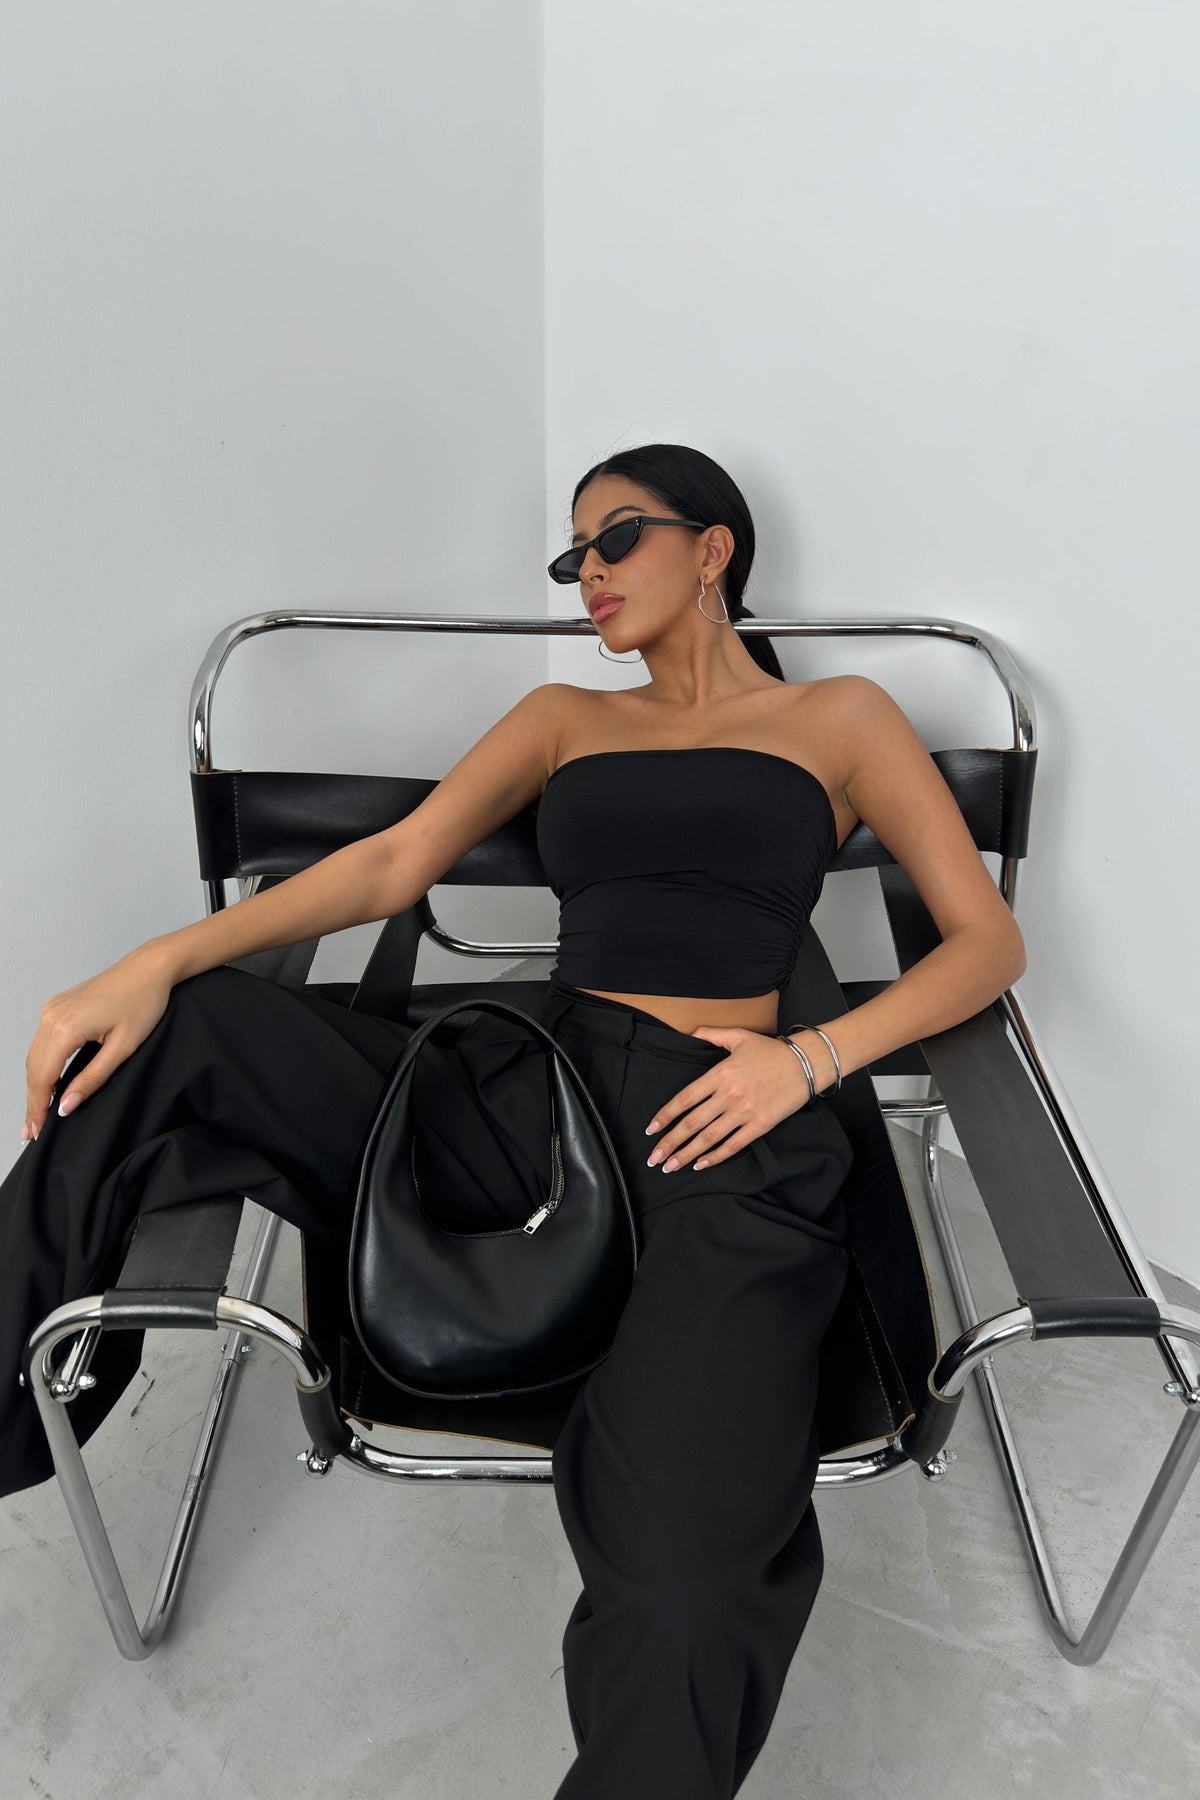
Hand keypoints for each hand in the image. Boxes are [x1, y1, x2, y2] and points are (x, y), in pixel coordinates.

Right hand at [23, 946, 175, 1143]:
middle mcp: (52, 1016)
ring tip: (36, 1114)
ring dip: (34, 1085)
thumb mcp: (123, 1048)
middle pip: (33, 1069)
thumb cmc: (143, 1003)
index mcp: (66, 1028)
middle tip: (31, 1133)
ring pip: (34, 1056)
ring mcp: (52, 1009)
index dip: (38, 1108)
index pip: (43, 1078)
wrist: (149, 968)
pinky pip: (41, 1042)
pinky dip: (41, 1065)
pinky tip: (46, 1082)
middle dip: (32, 1102)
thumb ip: (92, 1079)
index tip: (37, 1132)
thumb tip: (66, 1106)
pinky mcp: (57, 1005)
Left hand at [643, 1026, 816, 1173]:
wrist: (805, 1063)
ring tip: (670, 1166)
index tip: (650, 1130)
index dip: (665, 1116)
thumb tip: (690, 1033)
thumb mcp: (739, 1036)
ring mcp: (744, 1112)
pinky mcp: (760, 1125)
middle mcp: (728, 1095)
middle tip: (654, 1158)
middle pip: (692, 1123)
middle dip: (670, 1143)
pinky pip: (733, 1145)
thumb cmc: (771, 1050)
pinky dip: (715, 1157)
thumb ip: (711, 1034)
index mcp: (719, 1074)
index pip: (685, 1099)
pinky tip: (700, 1165)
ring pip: (709, 1138)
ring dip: (687, 1154)